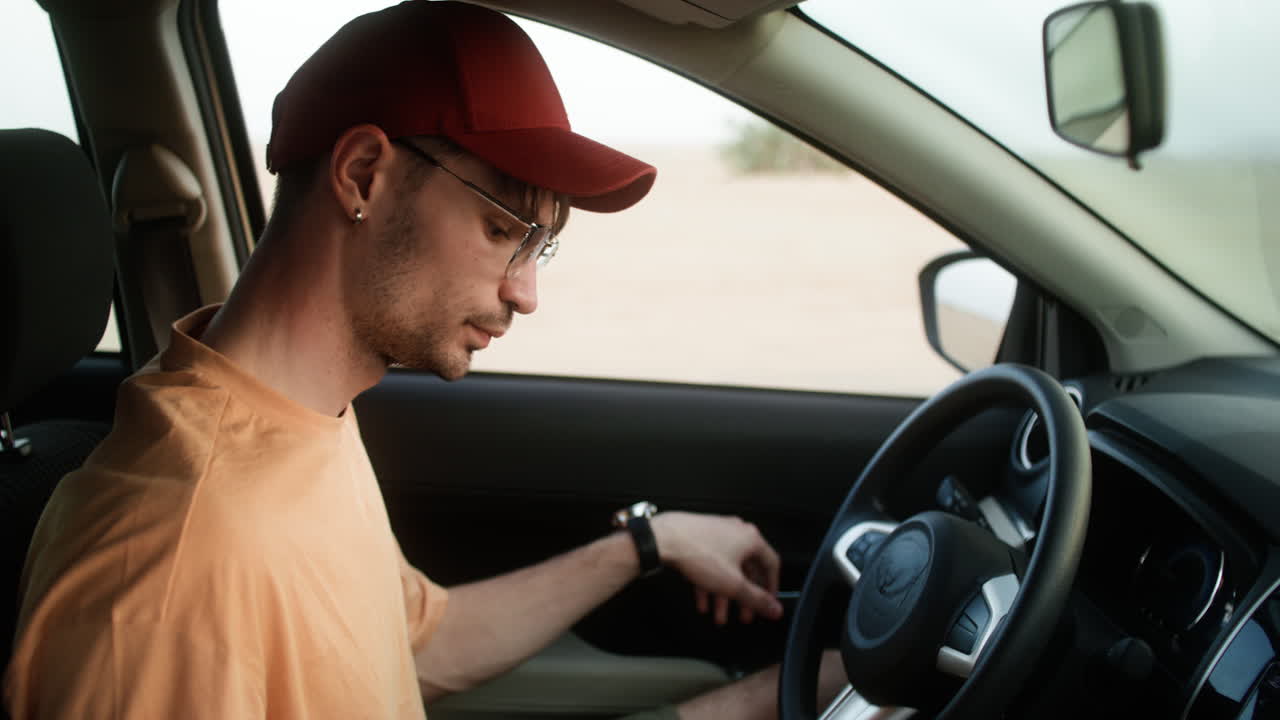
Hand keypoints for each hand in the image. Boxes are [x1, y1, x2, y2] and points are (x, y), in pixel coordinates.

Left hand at [649, 511, 782, 624]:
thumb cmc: (698, 553)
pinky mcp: (700, 538)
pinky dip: (709, 584)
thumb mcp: (733, 584)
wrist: (663, 538)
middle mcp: (736, 532)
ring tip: (719, 615)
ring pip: (726, 570)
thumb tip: (775, 609)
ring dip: (724, 595)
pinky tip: (703, 602)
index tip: (767, 602)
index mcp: (750, 539)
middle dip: (743, 597)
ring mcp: (717, 534)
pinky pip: (710, 564)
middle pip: (747, 570)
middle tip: (743, 615)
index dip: (771, 587)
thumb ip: (756, 599)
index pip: (771, 564)